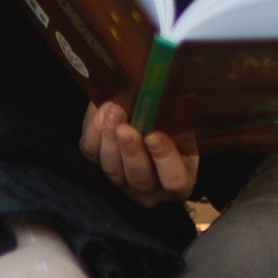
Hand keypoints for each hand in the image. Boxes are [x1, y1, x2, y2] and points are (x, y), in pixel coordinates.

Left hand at [80, 101, 199, 205]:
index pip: (175, 180)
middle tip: (124, 127)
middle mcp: (151, 186)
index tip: (155, 136)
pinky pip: (92, 153)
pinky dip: (93, 132)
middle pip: (139, 177)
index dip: (165, 160)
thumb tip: (168, 91)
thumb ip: (179, 114)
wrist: (150, 117)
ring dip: (109, 139)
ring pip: (112, 168)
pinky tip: (101, 112)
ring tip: (112, 111)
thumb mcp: (185, 122)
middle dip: (130, 150)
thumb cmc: (174, 121)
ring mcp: (123, 179)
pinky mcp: (100, 163)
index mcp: (180, 177)